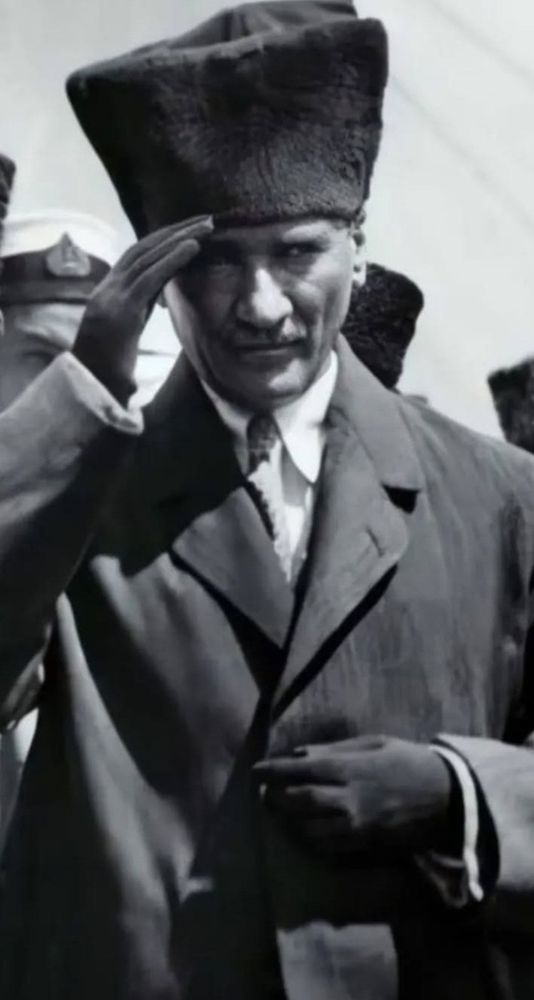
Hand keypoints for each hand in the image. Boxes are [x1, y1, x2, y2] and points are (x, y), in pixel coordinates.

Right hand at [72, 215, 212, 402]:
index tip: (189, 229)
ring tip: (207, 227)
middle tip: (205, 219)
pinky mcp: (123, 310)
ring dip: (180, 238)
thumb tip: (162, 294)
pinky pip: (151, 277)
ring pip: (148, 256)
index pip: (138, 256)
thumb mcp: (129, 330)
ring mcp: (114, 297)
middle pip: (145, 248)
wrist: (91, 389)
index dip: (164, 240)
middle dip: (176, 230)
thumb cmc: (110, 368)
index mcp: (110, 292)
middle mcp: (109, 288)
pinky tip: (193, 247)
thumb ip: (142, 308)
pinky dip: (173, 258)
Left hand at [254, 735, 453, 856]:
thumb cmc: (408, 761)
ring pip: (309, 829)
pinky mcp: (364, 844)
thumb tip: (300, 754)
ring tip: (280, 811)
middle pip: (299, 802)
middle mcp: (348, 800)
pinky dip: (310, 839)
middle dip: (276, 798)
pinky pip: (328, 847)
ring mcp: (356, 826)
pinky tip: (304, 829)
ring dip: (290, 821)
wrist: (445, 797)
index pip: (301, 770)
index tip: (255, 771)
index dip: (274, 771)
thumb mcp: (374, 743)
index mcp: (350, 769)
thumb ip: (335, 750)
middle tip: (264, 792)